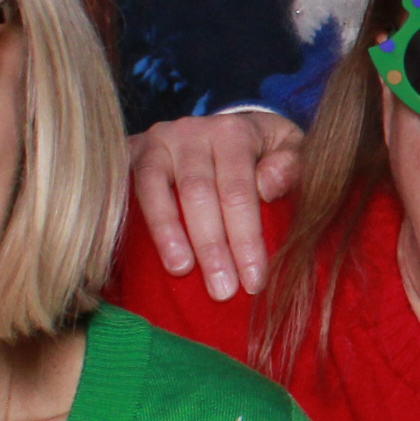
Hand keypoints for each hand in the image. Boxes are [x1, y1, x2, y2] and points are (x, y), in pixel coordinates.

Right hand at [134, 107, 306, 300]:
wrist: (219, 130)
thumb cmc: (260, 151)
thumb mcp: (287, 148)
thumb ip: (291, 164)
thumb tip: (269, 187)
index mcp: (233, 132)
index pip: (238, 190)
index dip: (246, 237)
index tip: (253, 281)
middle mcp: (191, 131)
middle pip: (199, 192)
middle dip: (212, 246)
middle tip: (222, 290)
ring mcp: (157, 141)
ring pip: (157, 188)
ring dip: (168, 233)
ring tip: (181, 270)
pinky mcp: (131, 152)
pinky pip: (127, 186)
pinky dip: (132, 217)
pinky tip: (139, 249)